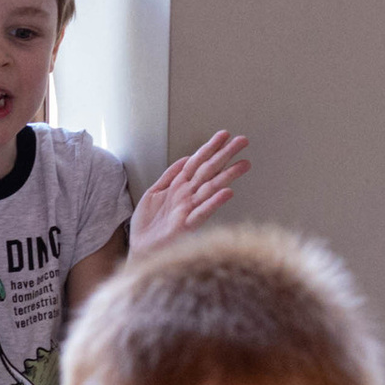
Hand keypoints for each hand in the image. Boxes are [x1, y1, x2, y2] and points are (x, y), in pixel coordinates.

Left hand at [131, 130, 251, 257]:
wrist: (140, 249)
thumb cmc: (148, 225)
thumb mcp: (153, 193)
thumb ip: (168, 176)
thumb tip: (186, 158)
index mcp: (178, 187)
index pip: (197, 162)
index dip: (209, 148)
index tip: (224, 134)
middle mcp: (187, 196)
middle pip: (208, 171)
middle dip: (225, 155)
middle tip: (243, 141)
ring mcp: (188, 209)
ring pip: (211, 188)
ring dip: (227, 175)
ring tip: (244, 164)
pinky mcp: (186, 225)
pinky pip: (202, 212)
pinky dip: (214, 202)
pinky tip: (227, 192)